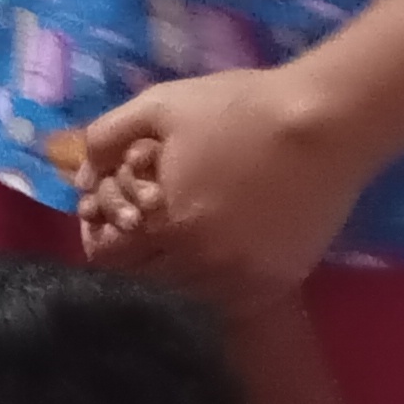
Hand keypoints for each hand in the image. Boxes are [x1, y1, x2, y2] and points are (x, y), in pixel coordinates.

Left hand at [75, 66, 377, 307]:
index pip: (107, 257)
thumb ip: (106, 139)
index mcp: (163, 223)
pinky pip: (231, 296)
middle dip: (138, 250)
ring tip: (190, 232)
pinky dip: (220, 279)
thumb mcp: (158, 107)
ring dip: (178, 268)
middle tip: (152, 219)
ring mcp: (242, 277)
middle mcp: (199, 262)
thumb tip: (80, 177)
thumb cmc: (238, 108)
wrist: (324, 124)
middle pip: (144, 276)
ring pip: (187, 290)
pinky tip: (225, 247)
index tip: (113, 215)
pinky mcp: (279, 281)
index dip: (101, 234)